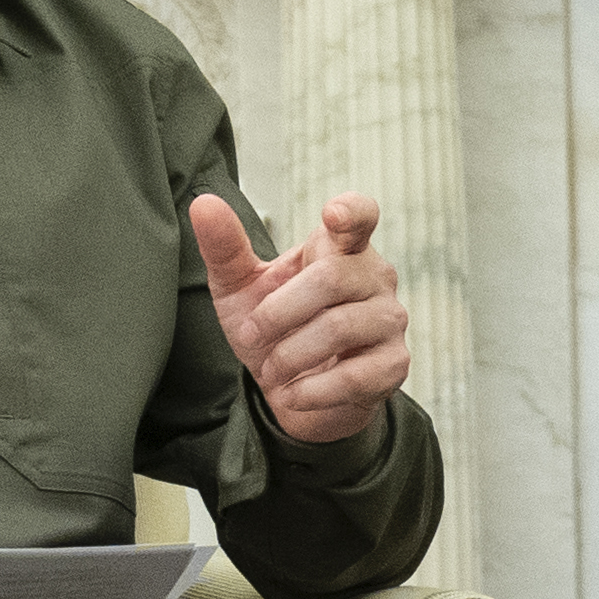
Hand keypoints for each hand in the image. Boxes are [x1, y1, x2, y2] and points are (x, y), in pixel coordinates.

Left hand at [192, 189, 408, 445]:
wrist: (293, 390)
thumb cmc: (273, 328)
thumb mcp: (239, 288)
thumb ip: (225, 248)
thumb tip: (204, 204)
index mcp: (341, 248)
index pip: (361, 215)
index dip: (351, 211)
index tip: (332, 215)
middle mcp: (375, 277)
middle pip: (331, 278)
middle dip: (278, 312)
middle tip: (251, 335)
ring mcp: (390, 320)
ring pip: (340, 328)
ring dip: (290, 355)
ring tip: (271, 371)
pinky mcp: (394, 364)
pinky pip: (354, 376)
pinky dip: (311, 390)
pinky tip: (292, 394)